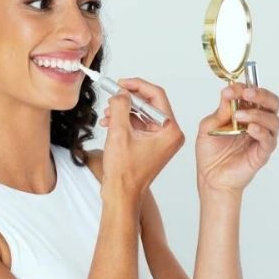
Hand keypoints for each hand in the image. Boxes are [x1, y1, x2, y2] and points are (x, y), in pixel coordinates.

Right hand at [99, 78, 184, 200]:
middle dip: (128, 99)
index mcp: (170, 131)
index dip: (137, 85)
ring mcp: (161, 140)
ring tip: (107, 113)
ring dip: (123, 110)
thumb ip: (121, 106)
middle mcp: (169, 134)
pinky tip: (109, 122)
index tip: (121, 83)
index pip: (157, 96)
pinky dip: (124, 120)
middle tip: (112, 94)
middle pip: (149, 103)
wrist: (121, 195)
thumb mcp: (119, 132)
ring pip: (142, 113)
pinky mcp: (151, 144)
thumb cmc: (124, 173)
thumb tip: (120, 92)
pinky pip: (138, 124)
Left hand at [196, 82, 278, 196]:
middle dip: (261, 95)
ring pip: (273, 120)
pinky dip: (261, 131)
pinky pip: (269, 140)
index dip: (244, 88)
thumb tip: (228, 93)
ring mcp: (260, 138)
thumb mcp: (208, 126)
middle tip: (247, 94)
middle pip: (271, 103)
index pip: (253, 95)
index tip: (230, 90)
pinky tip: (250, 129)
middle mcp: (256, 123)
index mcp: (244, 113)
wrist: (209, 176)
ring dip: (257, 114)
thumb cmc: (210, 151)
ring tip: (239, 116)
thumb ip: (219, 111)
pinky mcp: (262, 153)